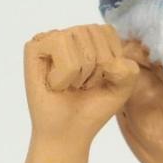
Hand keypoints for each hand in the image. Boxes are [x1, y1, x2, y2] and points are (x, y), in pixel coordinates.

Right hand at [24, 24, 138, 142]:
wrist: (69, 132)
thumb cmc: (93, 107)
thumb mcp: (122, 88)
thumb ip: (129, 70)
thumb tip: (108, 62)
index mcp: (94, 37)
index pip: (108, 31)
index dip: (110, 60)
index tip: (101, 78)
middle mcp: (72, 34)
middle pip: (93, 32)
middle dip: (95, 66)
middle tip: (83, 85)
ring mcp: (51, 38)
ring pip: (75, 36)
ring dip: (80, 71)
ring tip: (71, 84)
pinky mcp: (34, 48)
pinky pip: (58, 45)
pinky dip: (64, 74)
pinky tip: (56, 84)